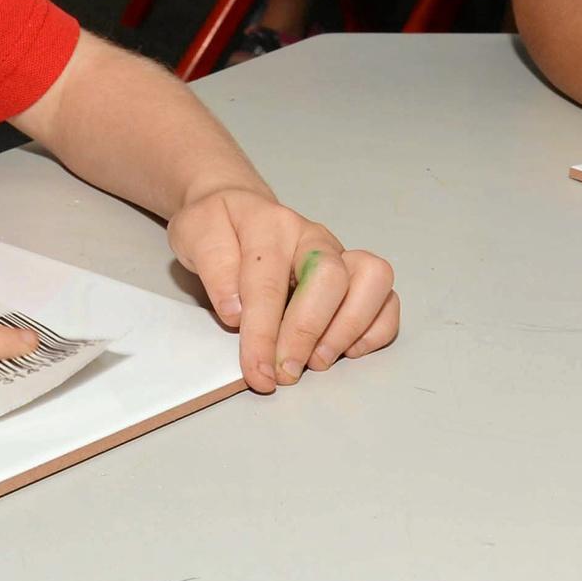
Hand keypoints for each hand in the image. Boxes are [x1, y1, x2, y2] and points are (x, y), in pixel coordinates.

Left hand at [168, 186, 397, 391]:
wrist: (238, 208)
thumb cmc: (219, 226)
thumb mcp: (194, 232)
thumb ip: (213, 264)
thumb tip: (236, 312)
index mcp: (269, 224)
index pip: (269, 281)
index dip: (263, 333)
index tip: (256, 371)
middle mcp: (312, 236)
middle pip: (330, 277)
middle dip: (307, 333)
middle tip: (285, 372)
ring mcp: (340, 254)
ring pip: (374, 280)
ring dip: (348, 329)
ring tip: (316, 361)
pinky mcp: (357, 275)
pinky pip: (387, 300)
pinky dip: (374, 331)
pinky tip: (344, 351)